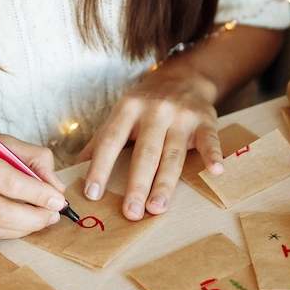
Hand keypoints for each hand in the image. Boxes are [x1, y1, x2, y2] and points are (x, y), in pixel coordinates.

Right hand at [0, 122, 65, 238]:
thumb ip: (30, 157)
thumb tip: (55, 187)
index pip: (8, 181)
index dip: (37, 194)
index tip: (58, 200)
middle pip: (0, 212)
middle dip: (34, 218)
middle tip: (54, 216)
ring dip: (22, 228)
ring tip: (41, 220)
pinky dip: (4, 230)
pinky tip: (17, 223)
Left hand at [76, 63, 222, 219]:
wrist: (184, 77)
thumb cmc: (146, 105)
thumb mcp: (121, 115)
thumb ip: (101, 141)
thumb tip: (74, 168)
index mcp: (128, 109)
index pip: (111, 141)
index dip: (101, 168)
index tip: (92, 193)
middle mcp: (155, 111)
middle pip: (145, 153)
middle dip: (137, 185)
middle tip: (130, 213)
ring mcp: (181, 115)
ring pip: (172, 154)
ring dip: (165, 184)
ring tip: (157, 208)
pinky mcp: (205, 120)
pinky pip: (209, 140)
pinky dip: (213, 155)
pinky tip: (215, 171)